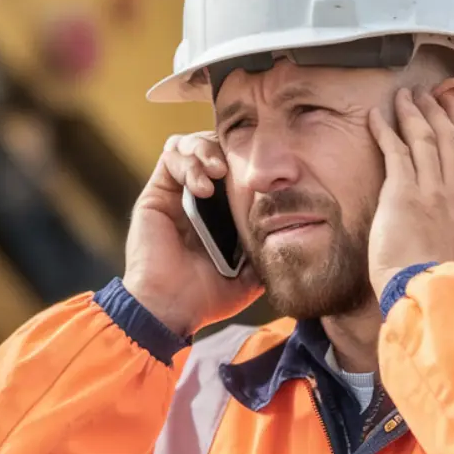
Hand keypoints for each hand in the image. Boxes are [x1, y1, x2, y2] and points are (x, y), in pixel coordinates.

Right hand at [123, 131, 262, 336]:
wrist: (171, 307)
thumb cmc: (207, 296)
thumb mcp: (251, 275)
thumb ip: (269, 252)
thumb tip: (297, 235)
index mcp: (221, 213)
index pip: (236, 168)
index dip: (247, 160)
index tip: (264, 171)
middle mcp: (199, 198)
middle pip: (214, 149)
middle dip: (227, 149)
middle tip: (237, 167)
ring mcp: (177, 193)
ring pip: (191, 145)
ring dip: (207, 150)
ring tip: (219, 172)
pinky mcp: (156, 192)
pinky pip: (171, 155)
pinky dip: (188, 162)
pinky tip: (202, 187)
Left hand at [366, 87, 453, 298]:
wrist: (431, 296)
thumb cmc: (442, 288)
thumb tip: (452, 244)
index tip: (451, 116)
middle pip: (448, 141)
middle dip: (437, 113)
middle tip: (428, 95)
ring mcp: (430, 191)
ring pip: (424, 139)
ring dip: (413, 114)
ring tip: (405, 97)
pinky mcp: (403, 194)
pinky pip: (395, 151)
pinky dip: (386, 130)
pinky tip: (376, 116)